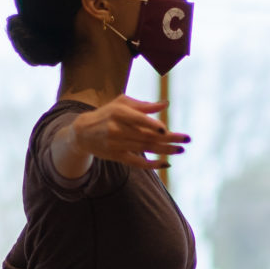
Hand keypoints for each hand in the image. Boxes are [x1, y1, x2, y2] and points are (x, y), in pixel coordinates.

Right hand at [55, 95, 189, 175]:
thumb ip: (144, 105)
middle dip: (169, 138)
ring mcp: (117, 144)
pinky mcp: (117, 157)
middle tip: (187, 139)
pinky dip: (152, 164)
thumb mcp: (122, 104)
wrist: (83, 132)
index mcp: (119, 113)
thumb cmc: (107, 113)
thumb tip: (165, 104)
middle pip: (146, 136)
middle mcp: (117, 129)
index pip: (138, 120)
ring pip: (145, 149)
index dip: (152, 125)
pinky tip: (166, 163)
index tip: (166, 129)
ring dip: (165, 150)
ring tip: (181, 149)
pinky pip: (137, 163)